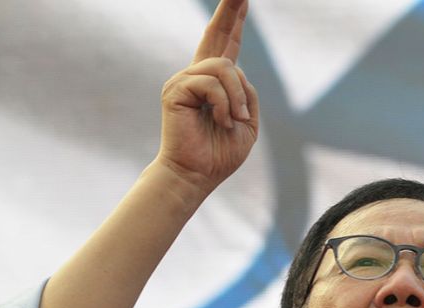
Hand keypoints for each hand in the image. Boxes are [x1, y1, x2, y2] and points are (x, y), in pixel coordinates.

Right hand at [154, 0, 258, 194]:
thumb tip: (235, 72)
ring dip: (237, 98)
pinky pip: (212, 83)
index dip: (234, 21)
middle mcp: (197, 76)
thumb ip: (247, 94)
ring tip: (233, 121)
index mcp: (215, 84)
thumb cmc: (219, 154)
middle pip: (216, 35)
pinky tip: (220, 121)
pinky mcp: (176, 89)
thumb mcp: (247, 122)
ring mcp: (184, 80)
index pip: (227, 45)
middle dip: (230, 10)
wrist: (196, 175)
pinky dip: (224, 104)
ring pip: (224, 67)